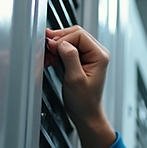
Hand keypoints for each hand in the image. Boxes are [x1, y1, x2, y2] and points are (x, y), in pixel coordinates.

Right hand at [45, 27, 115, 147]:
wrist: (86, 113)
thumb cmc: (84, 101)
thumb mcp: (75, 79)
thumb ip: (70, 58)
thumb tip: (62, 43)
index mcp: (99, 55)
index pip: (79, 35)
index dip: (62, 38)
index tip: (51, 47)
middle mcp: (97, 53)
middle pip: (75, 34)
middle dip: (58, 39)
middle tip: (47, 48)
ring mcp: (90, 56)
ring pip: (70, 39)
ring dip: (57, 45)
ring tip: (48, 55)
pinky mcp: (82, 60)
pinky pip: (68, 48)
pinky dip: (58, 51)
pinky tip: (51, 58)